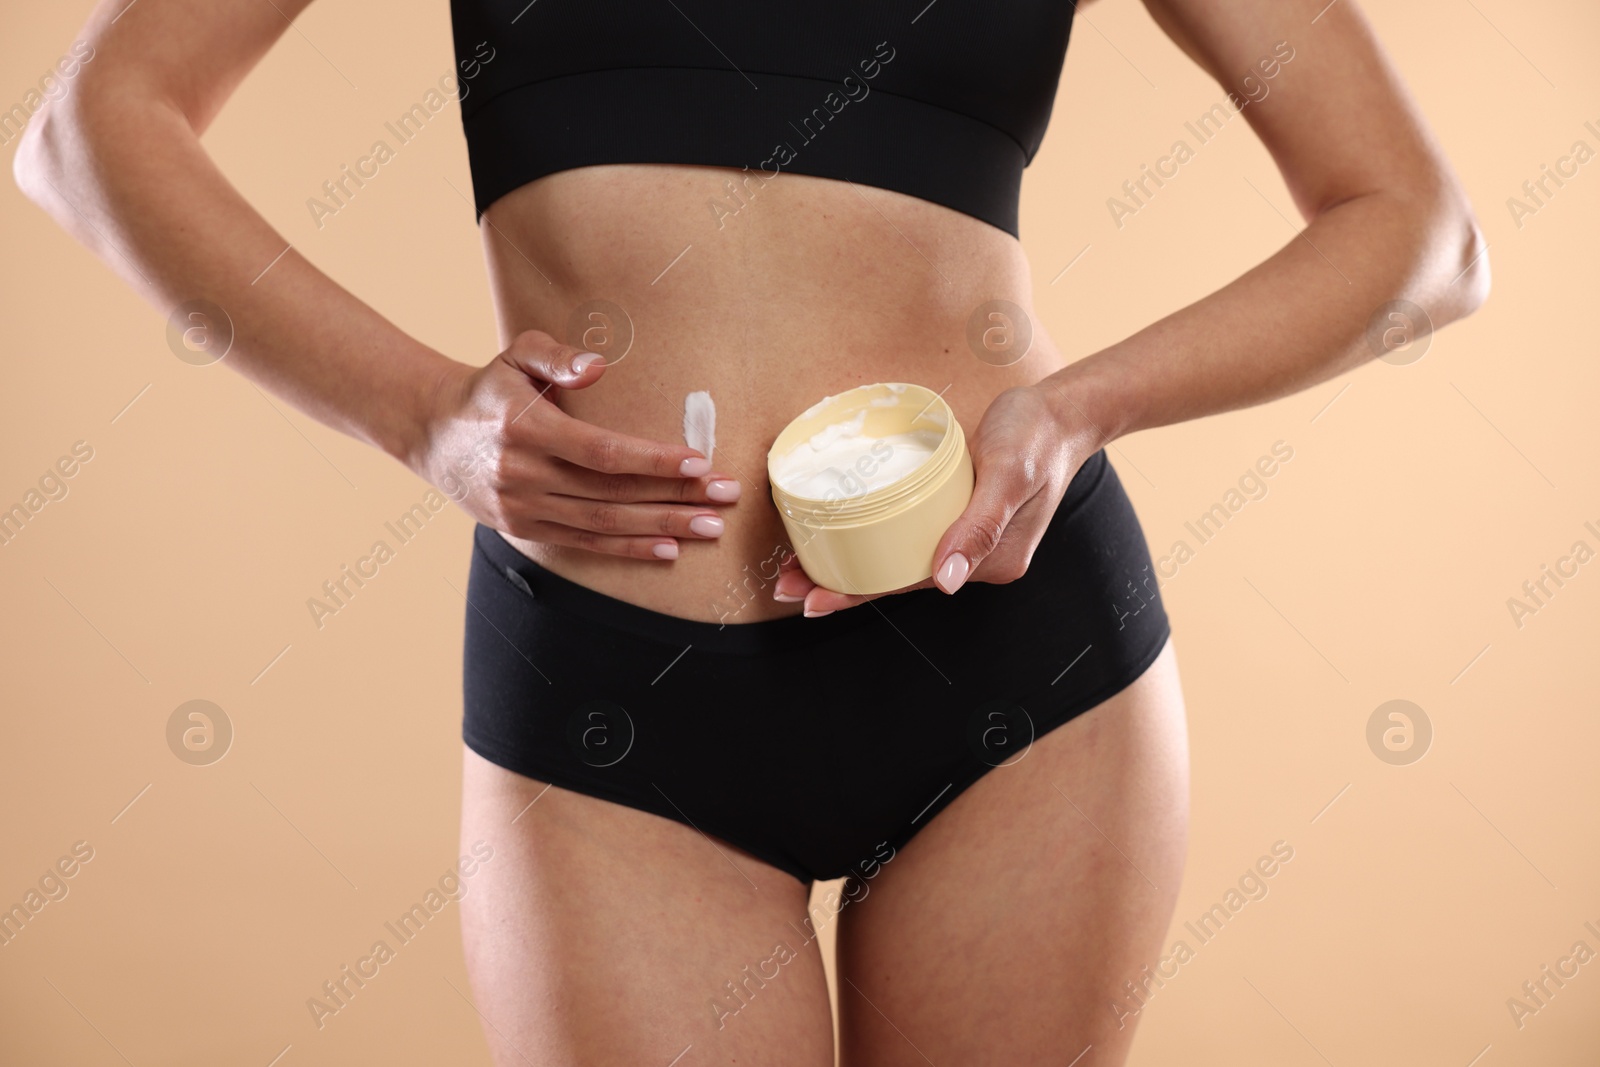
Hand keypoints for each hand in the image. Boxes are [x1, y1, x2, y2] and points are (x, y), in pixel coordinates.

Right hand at [412, 329, 740, 559]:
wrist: (434, 432)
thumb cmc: (491, 388)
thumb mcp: (517, 355)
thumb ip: (557, 356)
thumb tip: (597, 367)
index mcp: (524, 428)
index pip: (601, 452)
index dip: (652, 461)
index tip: (698, 462)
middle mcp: (521, 473)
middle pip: (612, 494)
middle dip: (675, 496)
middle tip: (725, 497)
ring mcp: (521, 506)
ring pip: (603, 524)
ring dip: (662, 527)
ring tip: (709, 525)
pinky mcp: (523, 528)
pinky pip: (584, 543)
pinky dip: (628, 549)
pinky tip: (668, 548)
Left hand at [772, 383, 1097, 614]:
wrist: (1062, 413)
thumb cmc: (1037, 435)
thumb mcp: (1010, 473)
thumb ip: (982, 524)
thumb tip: (945, 580)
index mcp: (989, 562)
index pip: (909, 584)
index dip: (858, 593)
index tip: (813, 601)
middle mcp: (973, 559)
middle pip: (895, 578)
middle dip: (840, 585)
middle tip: (785, 585)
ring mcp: (964, 539)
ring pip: (896, 558)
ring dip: (848, 564)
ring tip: (796, 566)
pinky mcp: (956, 516)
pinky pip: (906, 535)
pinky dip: (869, 537)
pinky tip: (838, 532)